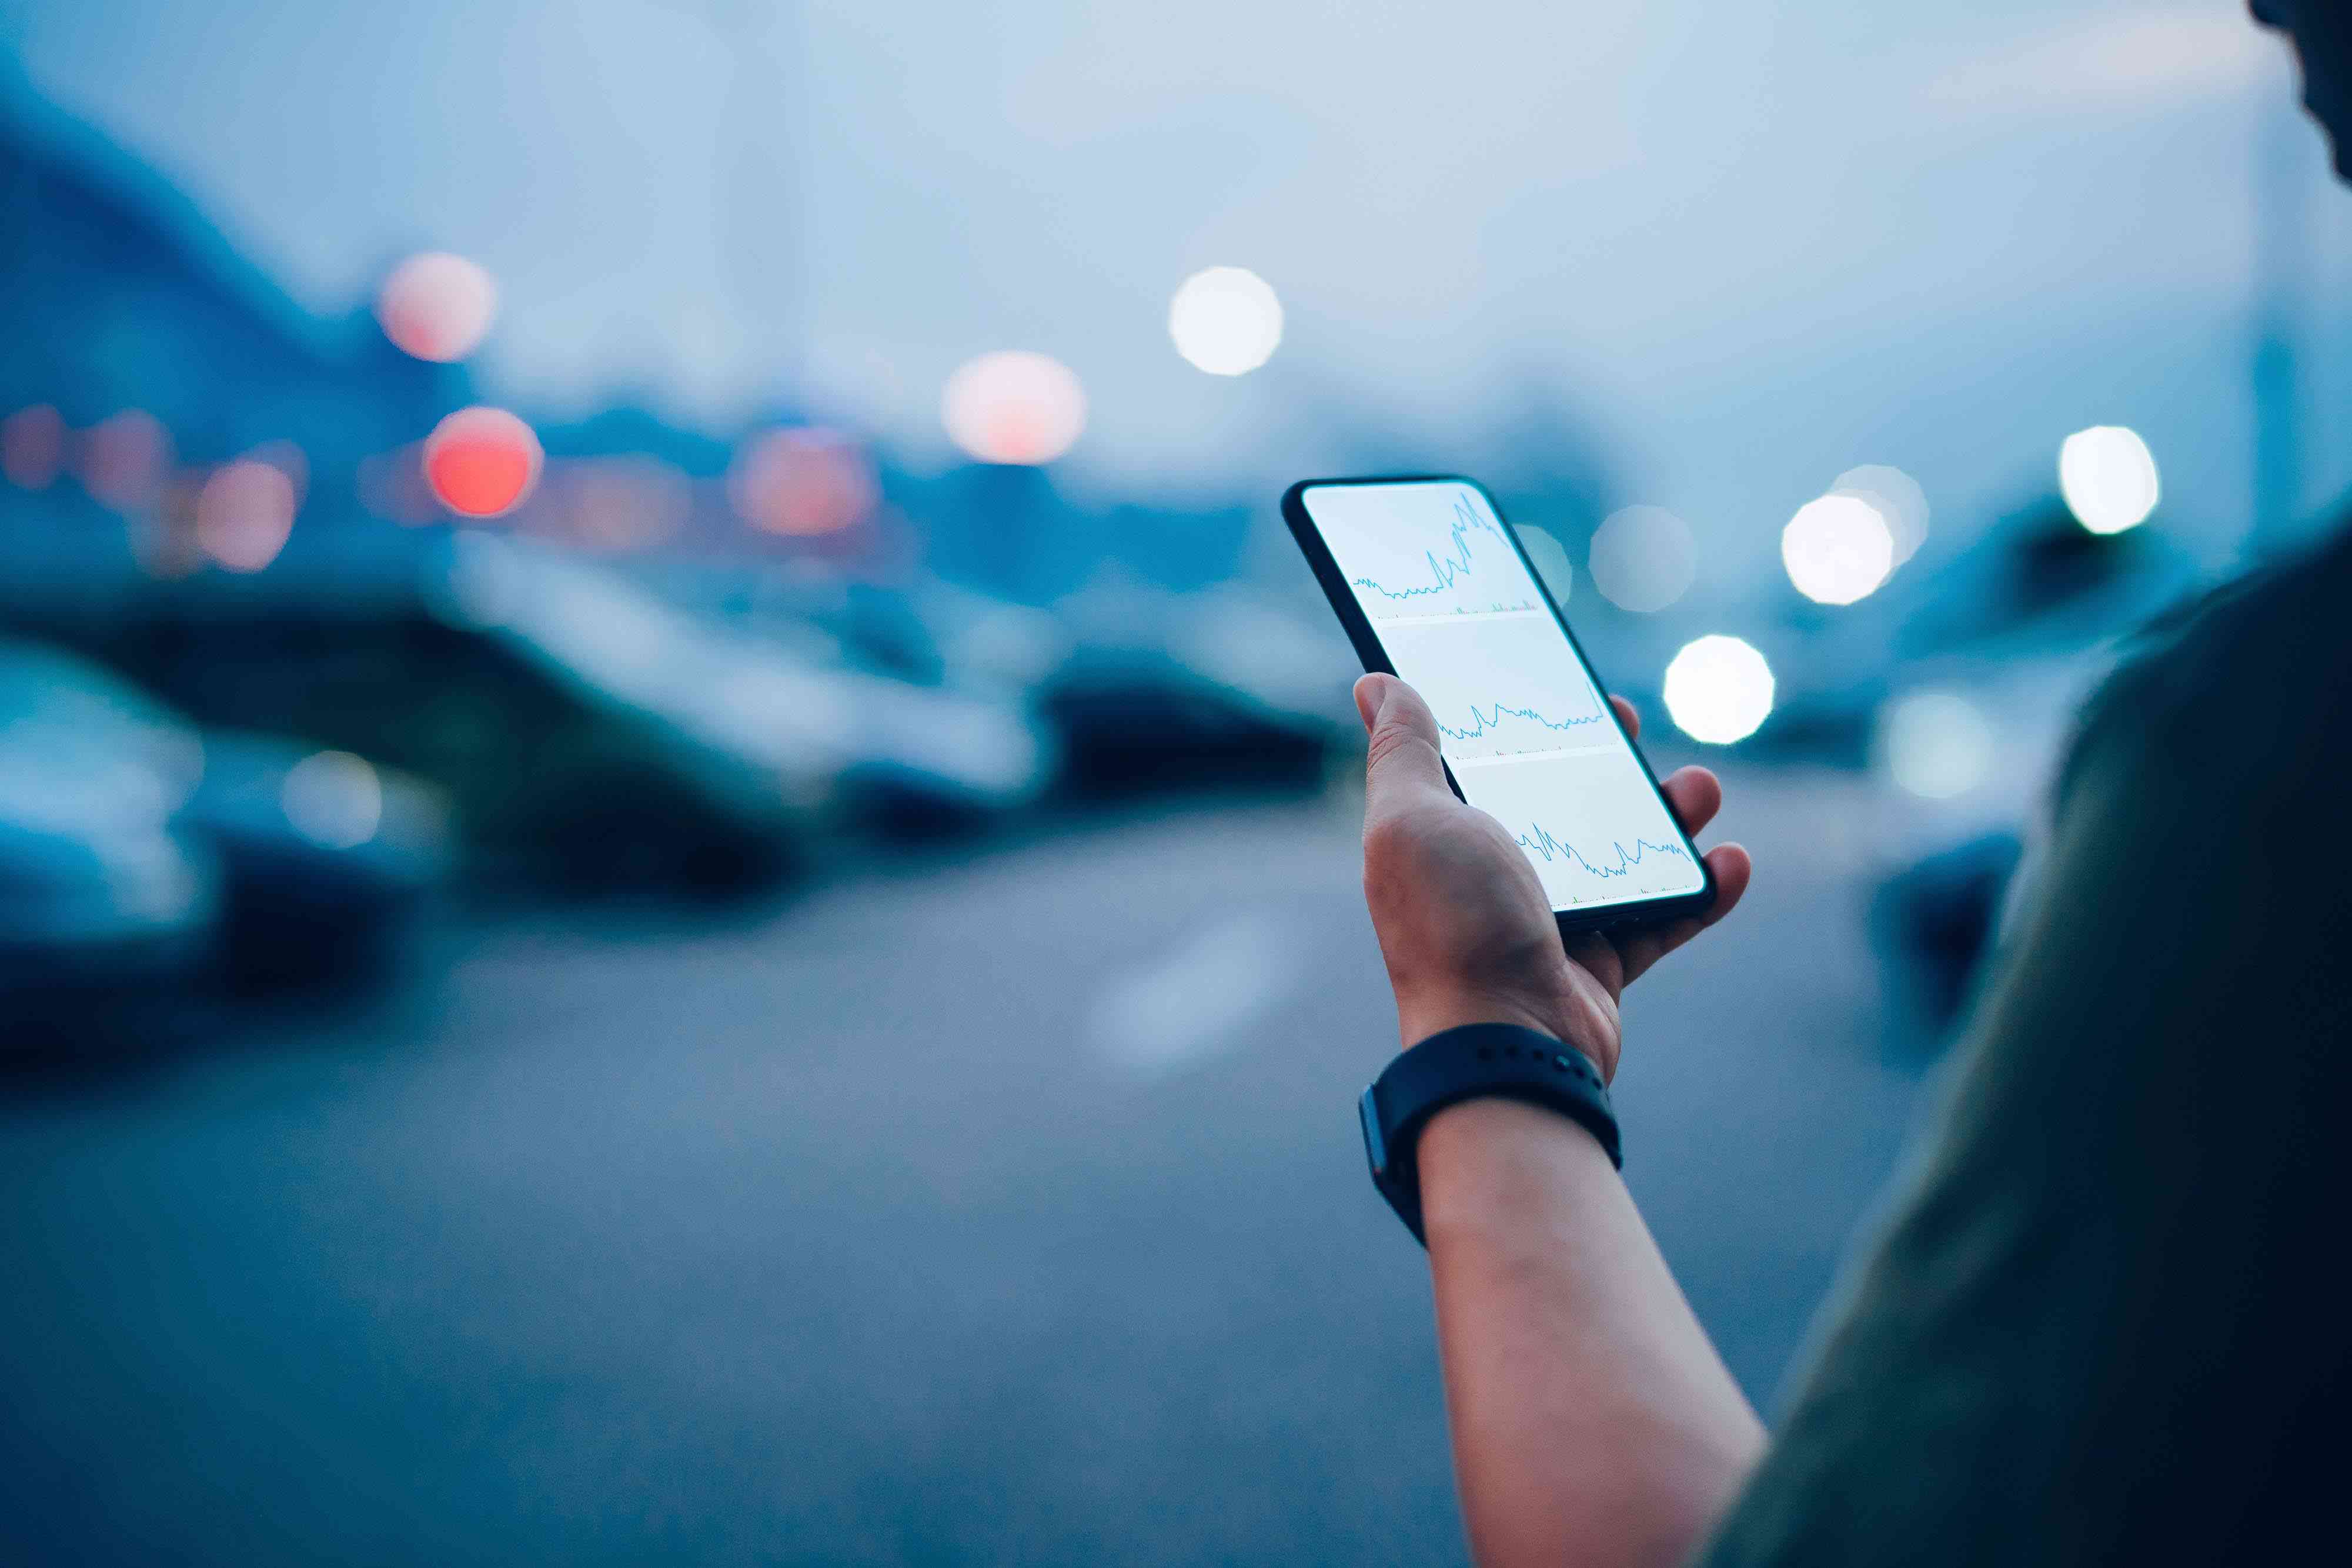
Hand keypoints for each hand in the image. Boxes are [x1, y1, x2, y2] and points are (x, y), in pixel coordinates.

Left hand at [1354, 673, 1750, 1080]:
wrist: (1504, 1042)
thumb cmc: (1452, 926)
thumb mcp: (1412, 818)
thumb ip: (1403, 752)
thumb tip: (1376, 683)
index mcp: (1444, 841)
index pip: (1482, 766)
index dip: (1518, 723)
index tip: (1558, 684)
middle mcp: (1493, 880)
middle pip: (1558, 803)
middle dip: (1602, 761)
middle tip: (1629, 723)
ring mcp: (1550, 926)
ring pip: (1622, 856)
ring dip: (1668, 818)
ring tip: (1701, 787)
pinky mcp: (1600, 969)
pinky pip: (1663, 919)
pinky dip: (1702, 891)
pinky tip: (1731, 861)